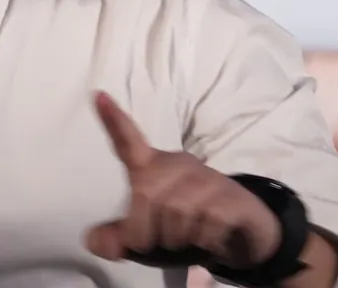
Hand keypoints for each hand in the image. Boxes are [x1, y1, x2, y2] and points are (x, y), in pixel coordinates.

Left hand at [85, 91, 280, 269]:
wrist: (244, 233)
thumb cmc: (189, 226)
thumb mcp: (150, 238)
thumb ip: (119, 238)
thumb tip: (93, 241)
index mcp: (154, 168)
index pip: (129, 143)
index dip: (114, 121)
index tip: (98, 95)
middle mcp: (180, 164)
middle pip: (146, 195)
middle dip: (145, 231)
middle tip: (158, 242)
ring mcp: (208, 178)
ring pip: (176, 211)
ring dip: (176, 238)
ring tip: (188, 239)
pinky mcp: (233, 196)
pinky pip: (208, 222)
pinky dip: (204, 239)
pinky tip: (211, 237)